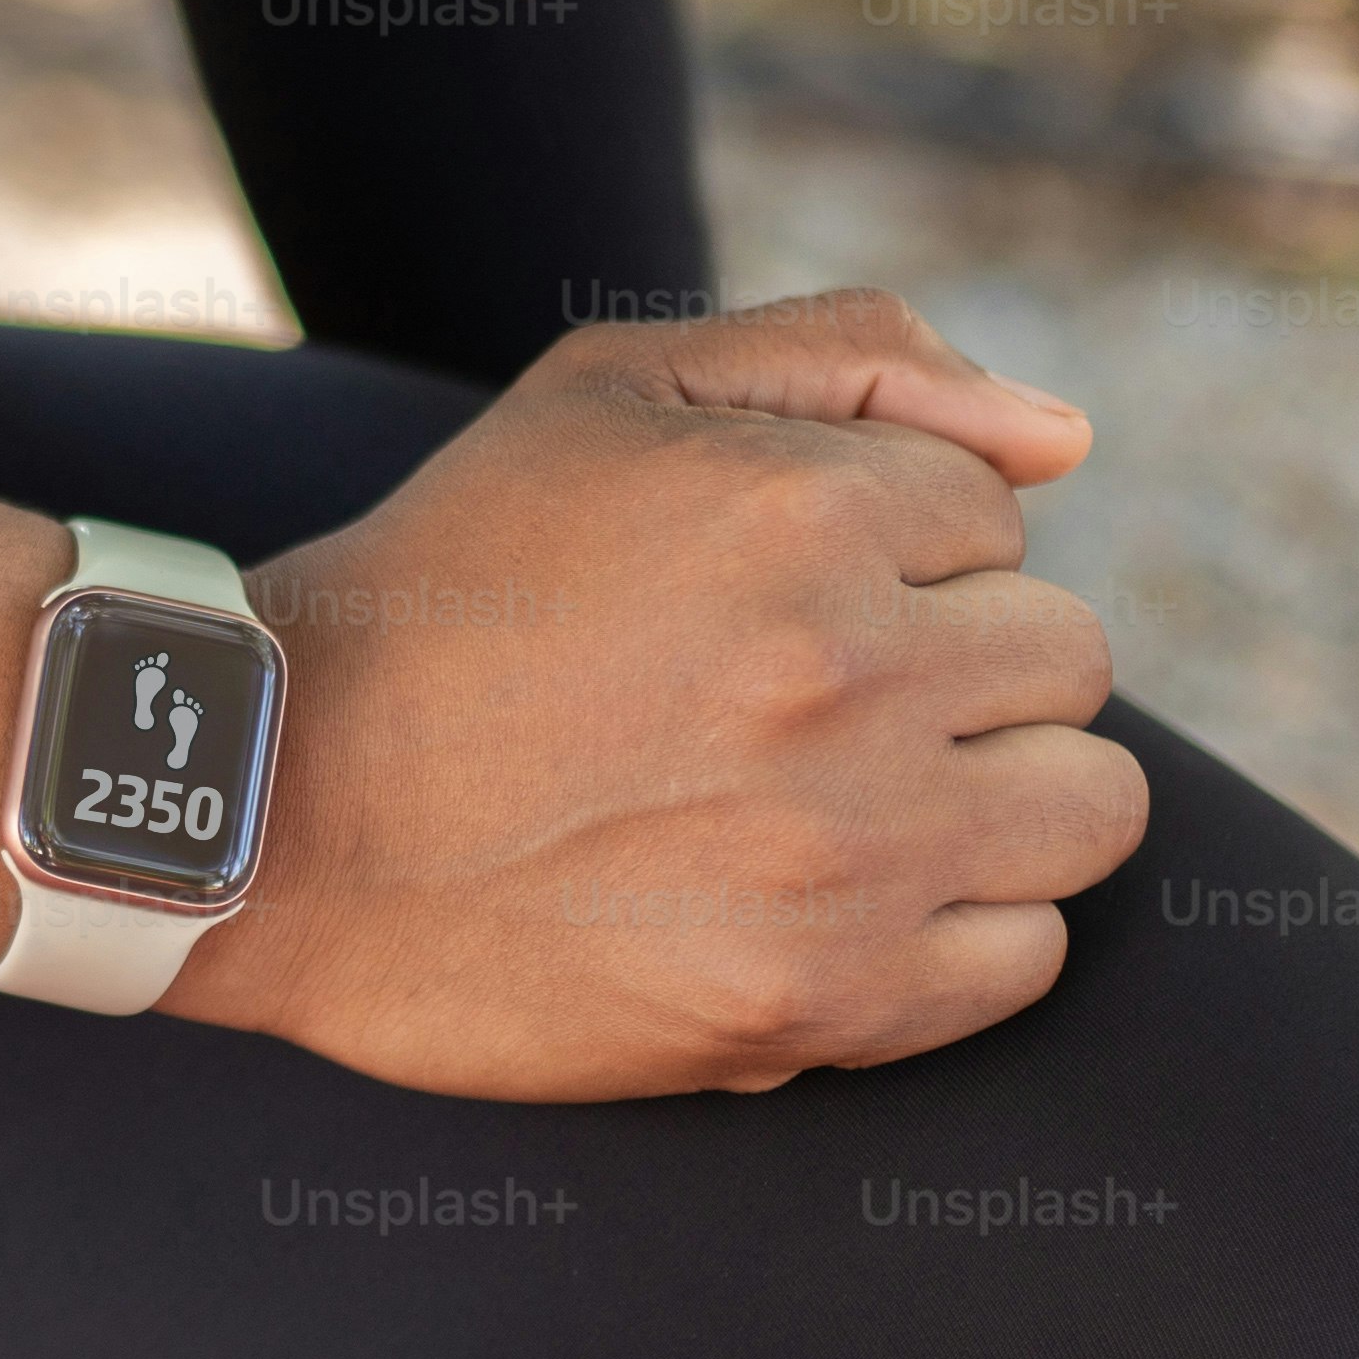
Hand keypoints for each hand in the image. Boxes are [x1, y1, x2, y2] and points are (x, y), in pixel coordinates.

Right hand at [161, 290, 1147, 1100]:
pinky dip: (955, 936)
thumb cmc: (450, 584)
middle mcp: (843, 675)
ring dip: (992, 802)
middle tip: (810, 704)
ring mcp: (840, 852)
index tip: (771, 598)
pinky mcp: (814, 1002)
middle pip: (1065, 661)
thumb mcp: (611, 393)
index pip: (1000, 518)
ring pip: (1086, 811)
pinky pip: (1024, 960)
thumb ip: (853, 356)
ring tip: (850, 803)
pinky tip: (836, 904)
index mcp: (802, 508)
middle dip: (958, 670)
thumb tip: (1070, 441)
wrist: (271, 811)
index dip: (894, 552)